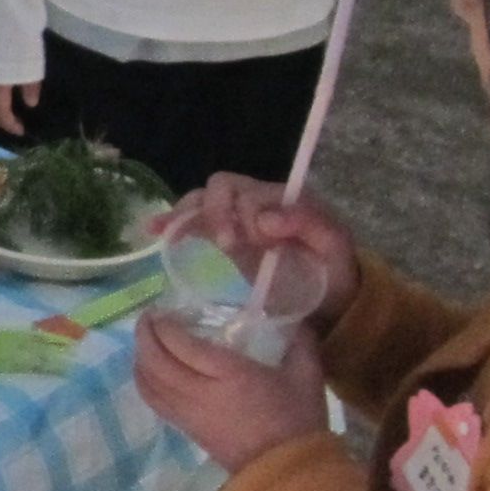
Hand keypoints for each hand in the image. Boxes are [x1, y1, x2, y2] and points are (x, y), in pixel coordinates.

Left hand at [134, 310, 335, 474]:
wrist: (287, 473)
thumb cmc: (298, 421)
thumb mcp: (306, 375)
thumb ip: (300, 341)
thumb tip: (295, 316)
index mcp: (230, 375)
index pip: (182, 345)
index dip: (164, 326)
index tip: (162, 311)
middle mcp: (201, 393)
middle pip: (157, 362)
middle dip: (145, 337)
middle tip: (146, 319)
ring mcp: (190, 414)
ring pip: (150, 384)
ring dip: (141, 359)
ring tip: (145, 341)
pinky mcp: (188, 430)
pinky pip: (156, 402)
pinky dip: (146, 383)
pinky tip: (150, 373)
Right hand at [160, 174, 358, 330]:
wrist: (329, 303)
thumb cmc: (334, 277)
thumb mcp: (336, 251)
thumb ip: (310, 225)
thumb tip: (266, 219)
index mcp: (286, 199)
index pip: (253, 192)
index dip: (248, 212)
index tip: (257, 242)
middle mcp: (259, 201)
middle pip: (223, 187)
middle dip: (218, 213)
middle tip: (227, 247)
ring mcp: (238, 218)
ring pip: (204, 198)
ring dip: (191, 214)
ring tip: (179, 236)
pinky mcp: (222, 236)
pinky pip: (192, 219)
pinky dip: (172, 220)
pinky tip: (153, 230)